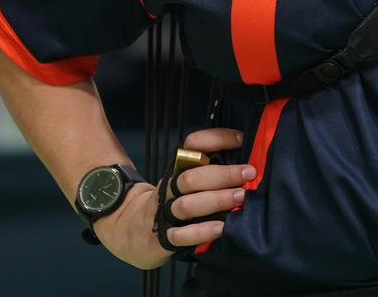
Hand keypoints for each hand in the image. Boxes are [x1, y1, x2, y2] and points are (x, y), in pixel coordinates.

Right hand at [93, 128, 251, 269]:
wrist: (128, 231)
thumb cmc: (169, 203)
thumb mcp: (184, 183)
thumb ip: (209, 173)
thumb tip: (249, 162)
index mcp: (177, 170)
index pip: (192, 145)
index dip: (216, 138)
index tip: (242, 139)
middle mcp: (169, 189)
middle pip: (191, 177)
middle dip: (223, 174)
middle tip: (249, 173)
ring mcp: (163, 214)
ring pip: (187, 204)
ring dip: (216, 199)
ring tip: (240, 197)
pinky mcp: (161, 238)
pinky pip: (180, 235)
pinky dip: (201, 231)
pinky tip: (220, 228)